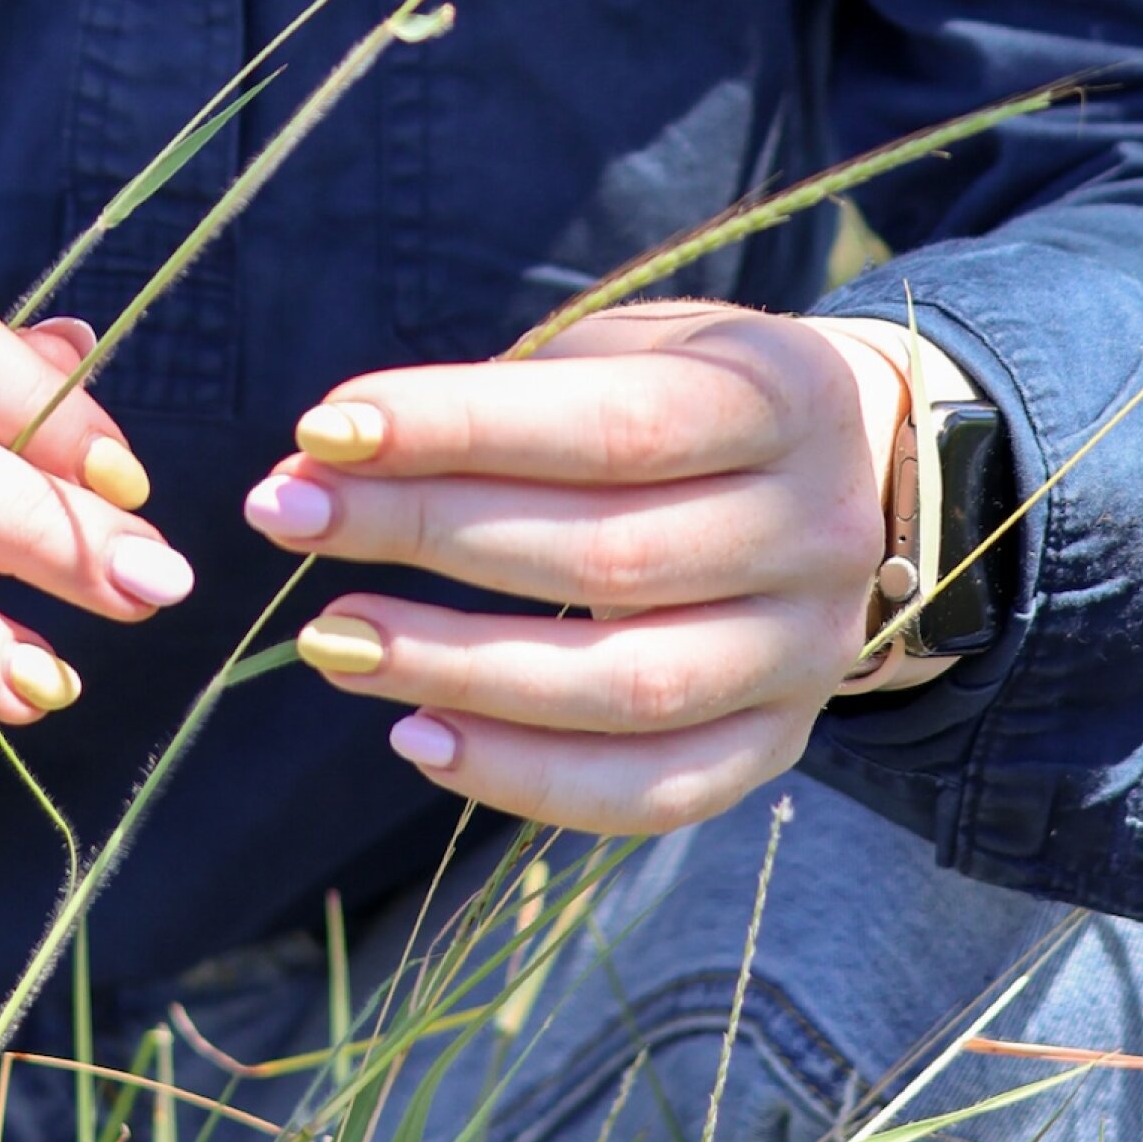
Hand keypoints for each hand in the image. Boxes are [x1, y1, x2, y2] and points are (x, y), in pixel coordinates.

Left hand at [242, 306, 956, 835]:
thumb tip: (327, 460)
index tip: (323, 428)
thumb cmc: (691, 394)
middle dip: (425, 533)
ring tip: (331, 641)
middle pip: (609, 554)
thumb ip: (501, 400)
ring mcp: (810, 653)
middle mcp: (816, 531)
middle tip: (285, 514)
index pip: (612, 425)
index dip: (462, 428)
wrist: (857, 474)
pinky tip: (419, 740)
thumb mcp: (629, 349)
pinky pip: (653, 792)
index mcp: (783, 398)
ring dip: (459, 669)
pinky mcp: (779, 744)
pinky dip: (529, 780)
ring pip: (628, 687)